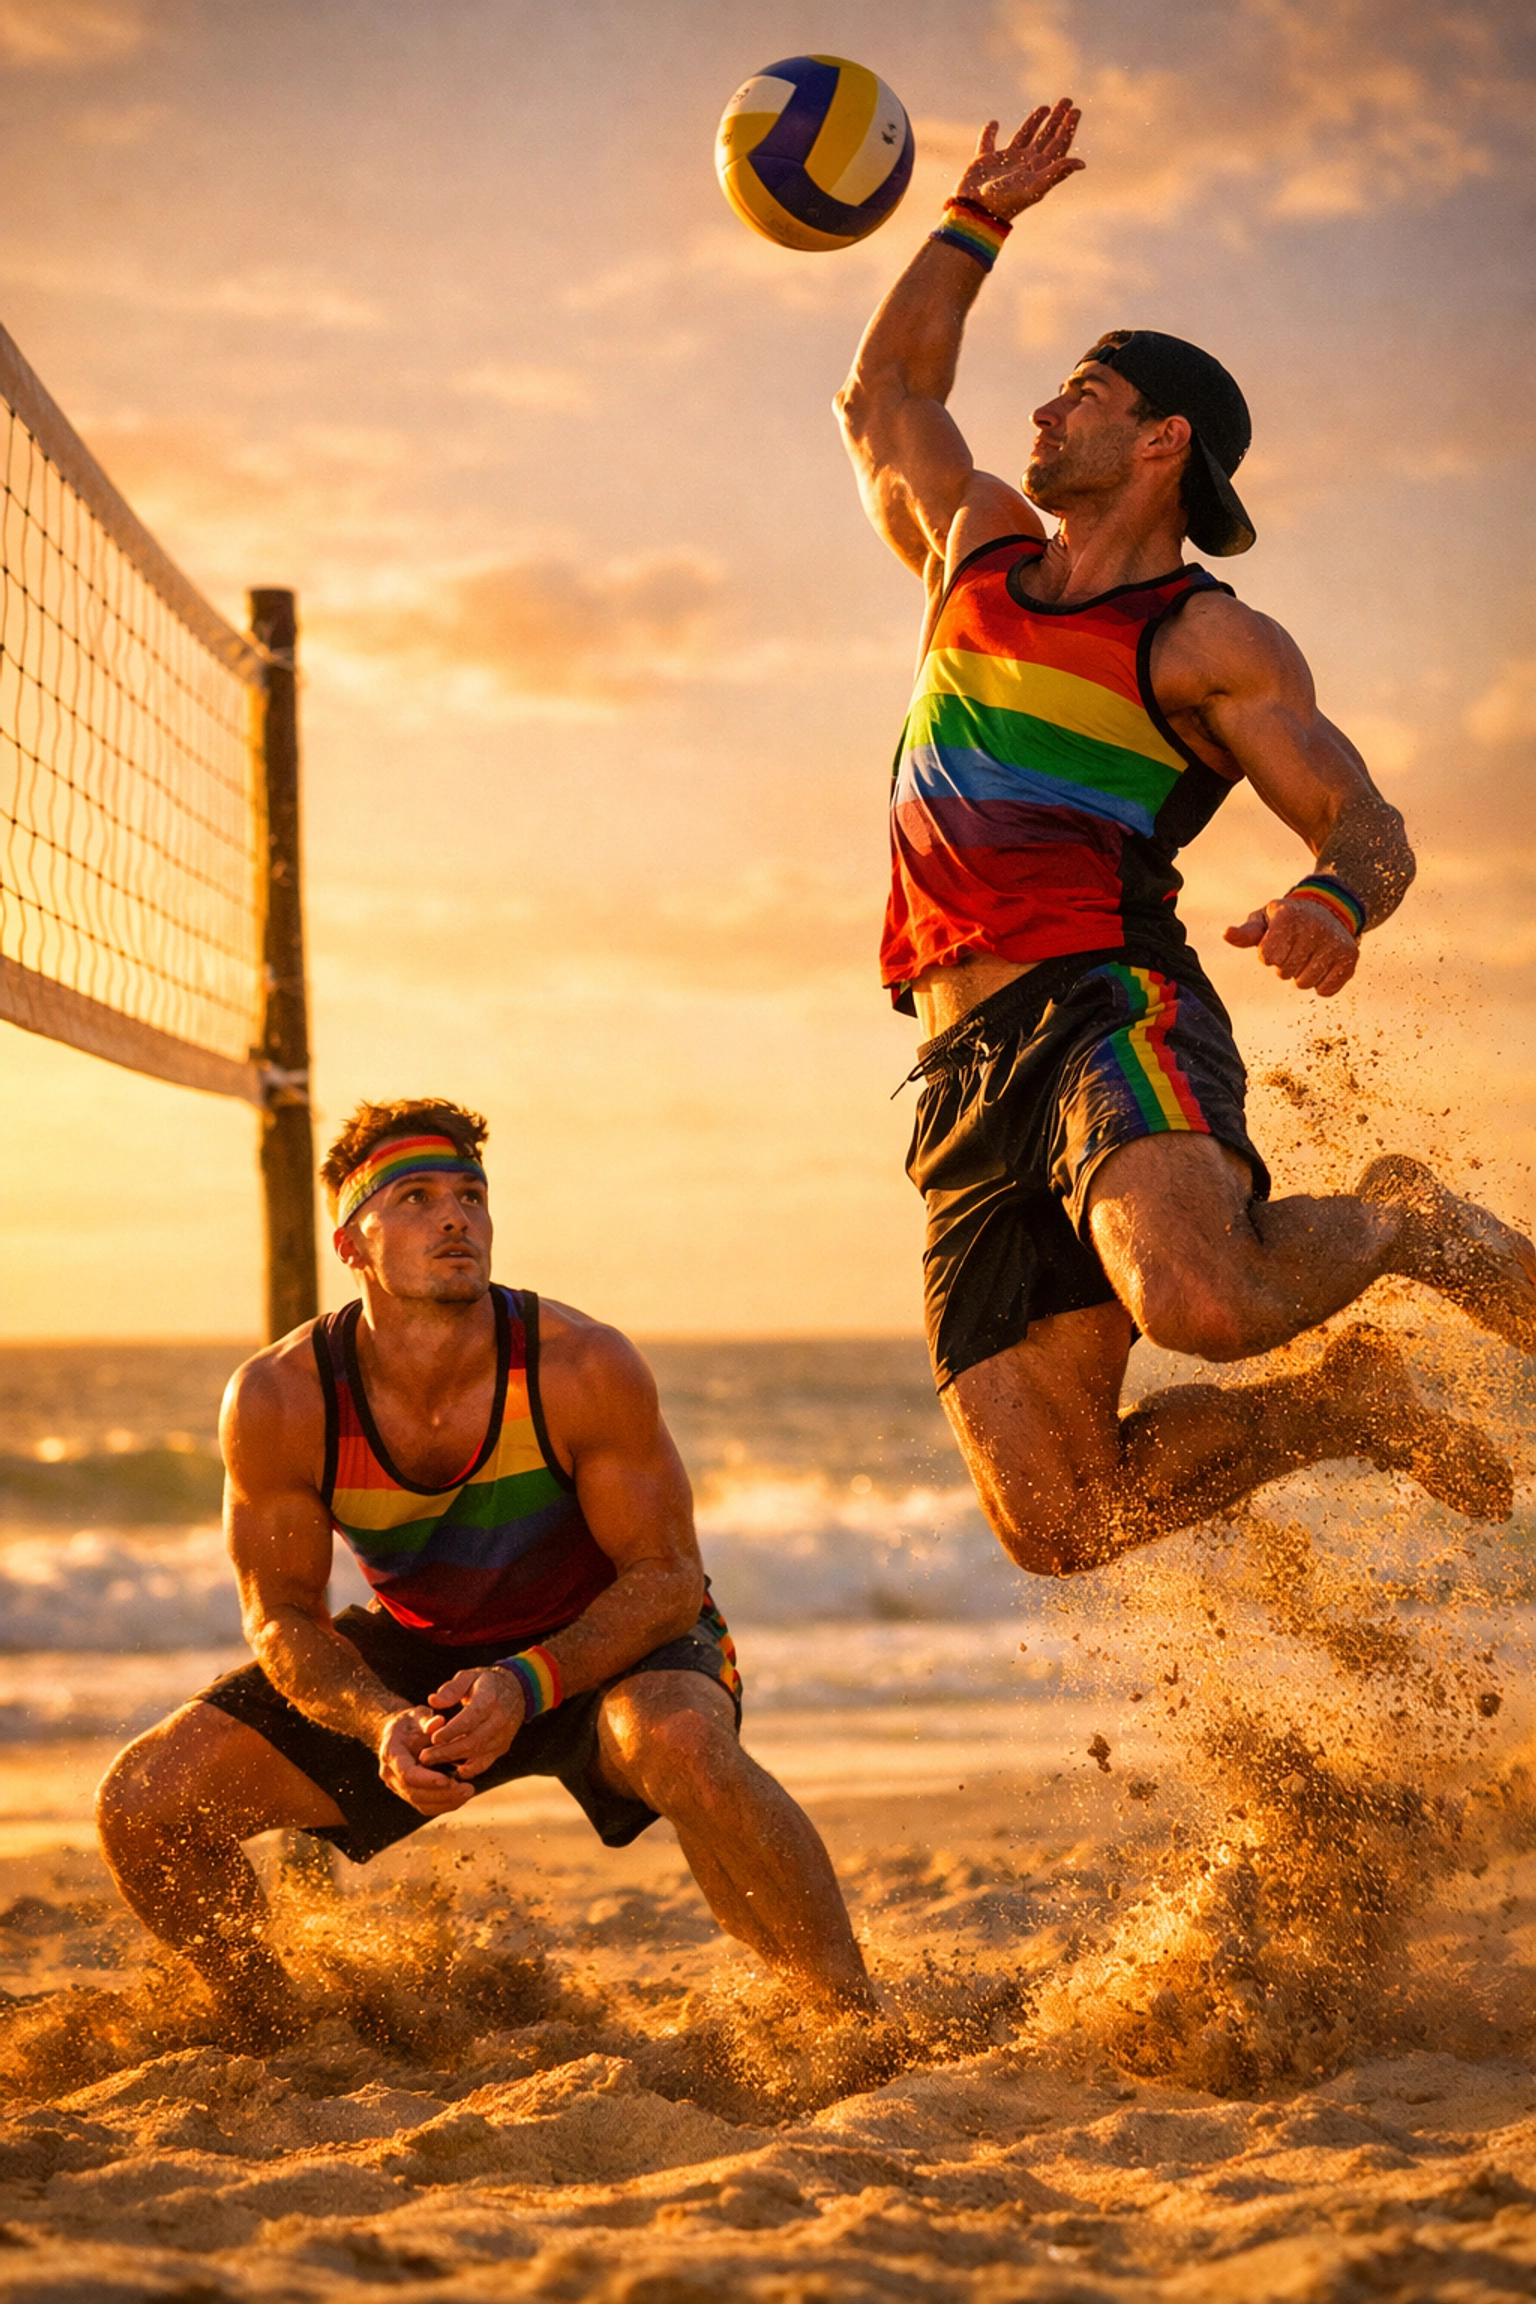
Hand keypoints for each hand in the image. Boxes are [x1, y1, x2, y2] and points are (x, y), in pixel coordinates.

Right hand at [377, 1707, 476, 1815]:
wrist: (398, 1734)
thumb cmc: (410, 1723)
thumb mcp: (417, 1715)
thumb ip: (426, 1719)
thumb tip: (438, 1723)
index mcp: (391, 1754)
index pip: (407, 1773)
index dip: (427, 1779)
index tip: (448, 1780)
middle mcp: (391, 1775)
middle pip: (415, 1793)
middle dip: (442, 1794)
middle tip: (467, 1789)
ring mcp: (398, 1787)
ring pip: (421, 1803)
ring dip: (446, 1802)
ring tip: (468, 1793)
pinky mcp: (409, 1794)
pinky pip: (425, 1806)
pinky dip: (444, 1805)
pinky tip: (461, 1797)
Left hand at [418, 1665, 525, 1779]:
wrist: (518, 1691)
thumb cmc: (486, 1683)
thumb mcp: (469, 1676)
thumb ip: (451, 1689)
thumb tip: (433, 1701)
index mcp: (490, 1698)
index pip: (470, 1719)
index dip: (451, 1731)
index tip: (433, 1738)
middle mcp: (500, 1719)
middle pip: (472, 1741)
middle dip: (446, 1752)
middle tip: (424, 1757)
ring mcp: (503, 1736)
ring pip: (476, 1755)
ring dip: (452, 1761)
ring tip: (431, 1762)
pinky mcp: (502, 1747)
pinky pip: (484, 1764)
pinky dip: (467, 1769)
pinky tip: (450, 1768)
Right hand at [953, 101, 1083, 220]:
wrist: (977, 213)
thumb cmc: (1006, 201)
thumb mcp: (1035, 186)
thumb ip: (1057, 172)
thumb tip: (1082, 163)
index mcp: (1038, 170)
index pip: (1058, 145)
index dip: (1068, 128)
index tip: (1076, 110)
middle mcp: (1024, 164)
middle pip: (1046, 138)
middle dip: (1056, 120)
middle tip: (1067, 101)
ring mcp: (1005, 163)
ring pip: (1024, 137)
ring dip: (1034, 122)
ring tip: (1045, 107)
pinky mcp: (985, 162)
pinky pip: (988, 143)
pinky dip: (990, 133)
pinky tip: (994, 124)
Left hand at [1224, 894, 1359, 996]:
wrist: (1329, 910)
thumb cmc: (1287, 920)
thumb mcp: (1264, 920)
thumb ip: (1245, 933)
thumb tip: (1225, 934)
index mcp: (1289, 915)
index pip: (1268, 957)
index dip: (1268, 955)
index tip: (1277, 942)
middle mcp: (1315, 926)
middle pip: (1285, 972)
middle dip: (1285, 965)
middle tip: (1295, 949)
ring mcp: (1335, 942)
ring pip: (1305, 984)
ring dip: (1301, 976)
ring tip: (1308, 956)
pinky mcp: (1350, 957)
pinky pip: (1325, 990)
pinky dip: (1321, 984)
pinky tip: (1323, 964)